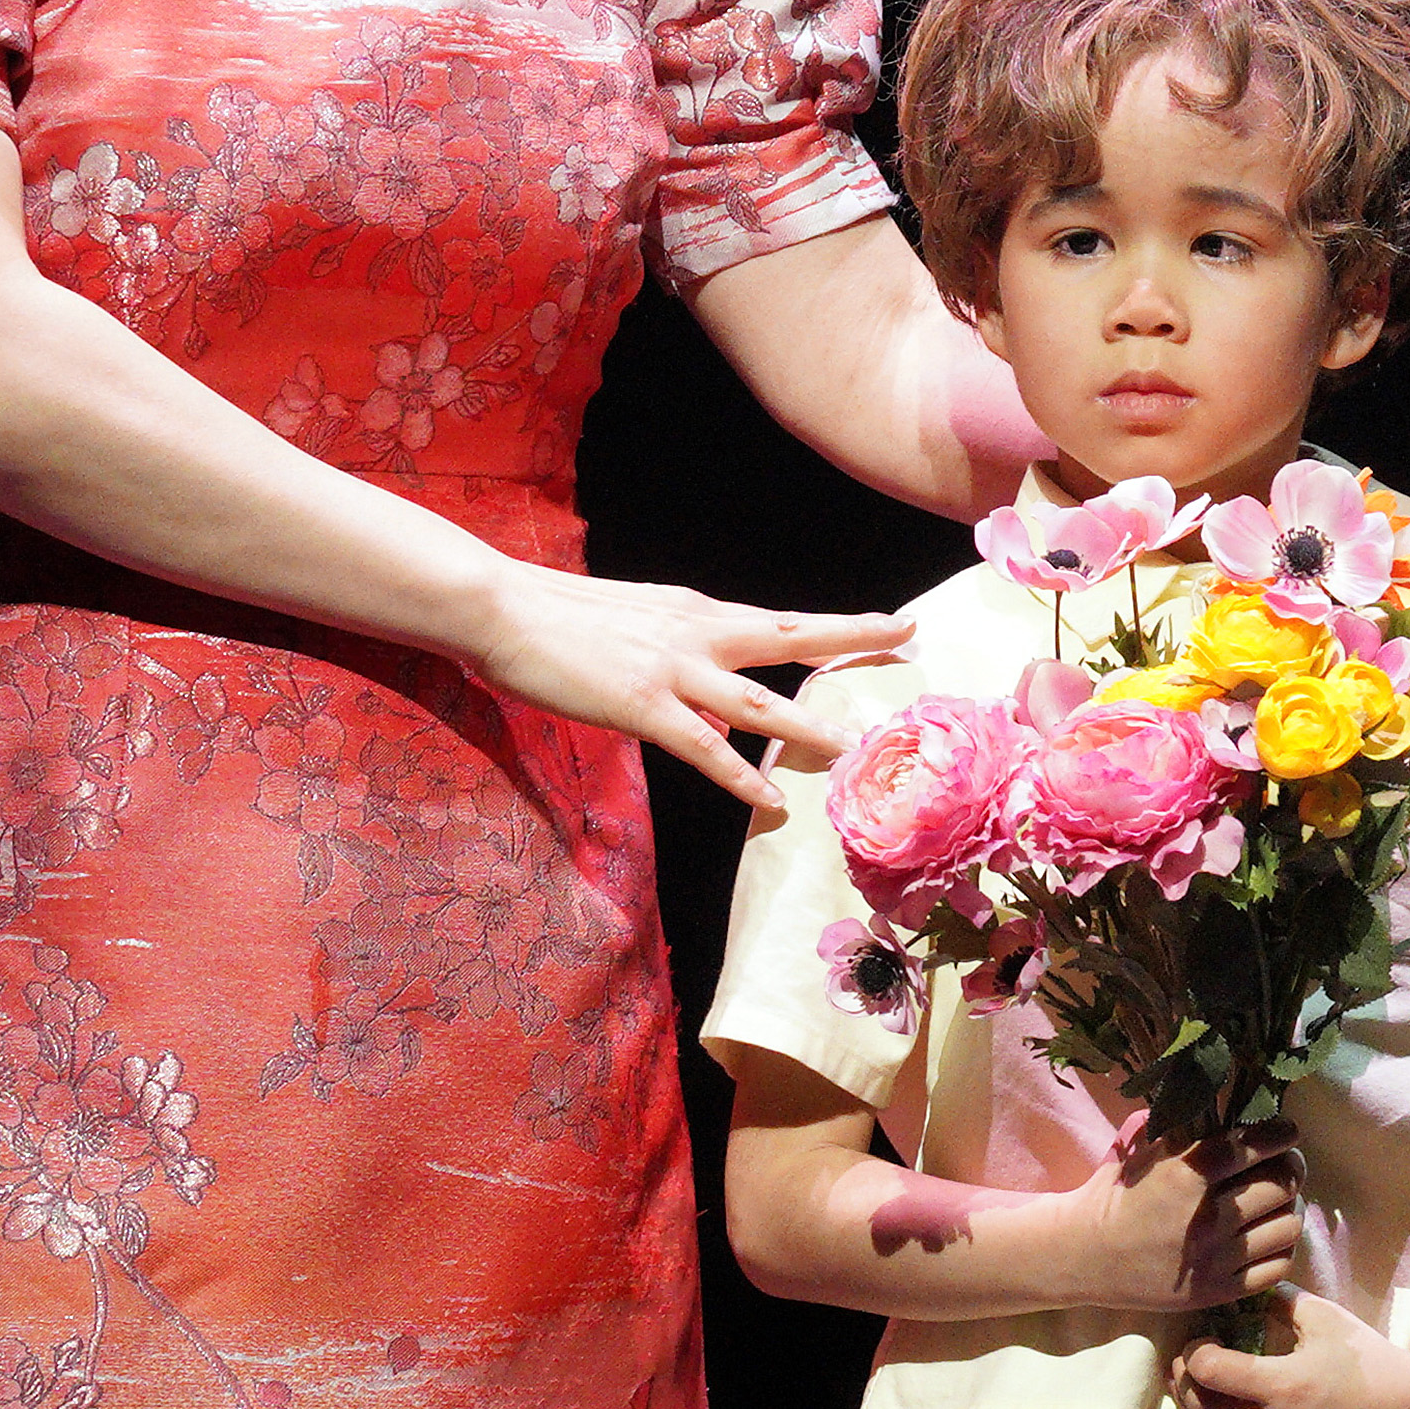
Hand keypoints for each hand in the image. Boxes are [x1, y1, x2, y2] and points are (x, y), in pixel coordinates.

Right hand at [466, 571, 907, 810]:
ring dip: (808, 723)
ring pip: (758, 701)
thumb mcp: (635, 615)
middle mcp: (697, 632)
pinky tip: (769, 800)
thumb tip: (704, 658)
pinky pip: (703, 748)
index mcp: (696, 610)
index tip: (885, 622)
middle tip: (906, 633)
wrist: (503, 608)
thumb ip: (676, 637)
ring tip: (854, 744)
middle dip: (852, 637)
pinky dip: (740, 778)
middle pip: (790, 636)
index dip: (834, 626)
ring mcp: (672, 670)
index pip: (779, 621)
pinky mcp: (642, 706)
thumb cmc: (558, 614)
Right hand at [1078, 1130, 1307, 1321]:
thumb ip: (1185, 1126)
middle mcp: (1207, 1218)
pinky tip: (1267, 1236)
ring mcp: (1216, 1259)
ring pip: (1287, 1225)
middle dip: (1291, 1167)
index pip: (1253, 1147)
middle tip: (1285, 1164)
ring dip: (1288, 1207)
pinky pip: (1277, 1266)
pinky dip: (1281, 1247)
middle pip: (1281, 1185)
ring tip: (1277, 1202)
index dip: (1281, 1134)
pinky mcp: (1219, 1291)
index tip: (1288, 1131)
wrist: (1086, 1256)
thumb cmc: (1118, 1196)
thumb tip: (1227, 1097)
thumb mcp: (1145, 1151)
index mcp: (1186, 1176)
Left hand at [1172, 1284, 1409, 1408]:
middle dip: (1186, 1381)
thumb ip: (1277, 1300)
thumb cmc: (1372, 1361)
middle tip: (1189, 1364)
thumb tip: (1235, 1290)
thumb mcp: (1325, 1318)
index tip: (1200, 1340)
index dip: (1194, 1351)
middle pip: (1202, 1408)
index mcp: (1286, 1386)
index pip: (1208, 1370)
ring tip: (1198, 1394)